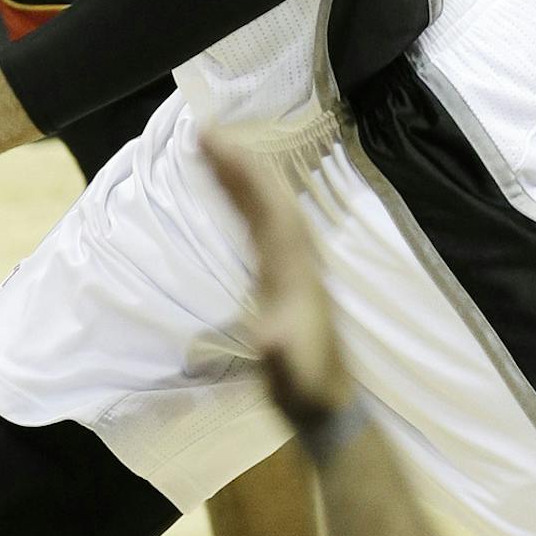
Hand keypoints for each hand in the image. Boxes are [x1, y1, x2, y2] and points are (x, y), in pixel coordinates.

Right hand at [204, 126, 354, 429]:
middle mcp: (301, 258)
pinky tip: (233, 192)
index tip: (211, 143)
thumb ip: (281, 354)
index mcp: (295, 271)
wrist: (330, 405)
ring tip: (215, 148)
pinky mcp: (290, 275)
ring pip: (273, 205)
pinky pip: (267, 221)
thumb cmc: (303, 387)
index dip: (242, 174)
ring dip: (246, 174)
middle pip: (272, 196)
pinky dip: (248, 199)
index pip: (267, 209)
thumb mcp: (291, 375)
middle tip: (206, 131)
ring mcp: (298, 265)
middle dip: (241, 161)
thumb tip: (269, 337)